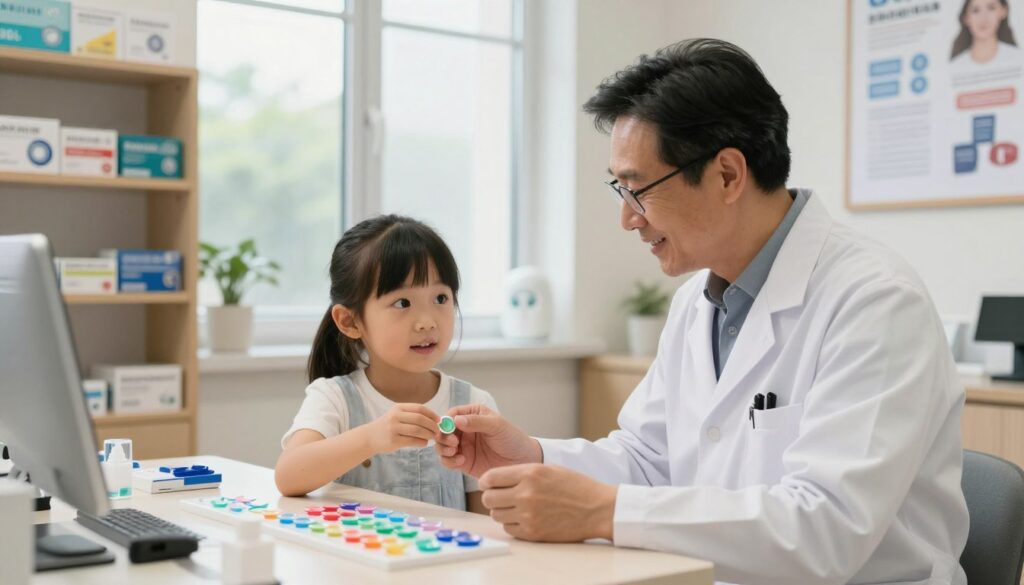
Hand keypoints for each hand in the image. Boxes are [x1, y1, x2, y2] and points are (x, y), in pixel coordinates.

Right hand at [365, 403, 439, 452]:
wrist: (369, 437)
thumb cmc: (387, 426)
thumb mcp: (397, 415)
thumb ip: (412, 415)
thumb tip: (434, 420)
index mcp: (398, 408)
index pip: (419, 408)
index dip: (432, 414)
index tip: (439, 420)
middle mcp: (395, 416)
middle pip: (420, 419)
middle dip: (432, 425)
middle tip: (438, 431)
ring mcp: (393, 428)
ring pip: (417, 430)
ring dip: (428, 434)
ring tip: (432, 437)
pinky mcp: (393, 440)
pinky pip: (412, 441)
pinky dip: (422, 442)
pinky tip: (424, 443)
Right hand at [434, 403, 541, 477]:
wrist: (523, 461)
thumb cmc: (513, 438)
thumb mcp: (497, 426)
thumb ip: (477, 421)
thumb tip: (456, 420)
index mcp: (473, 415)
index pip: (452, 414)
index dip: (446, 420)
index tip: (447, 428)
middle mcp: (465, 430)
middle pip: (443, 430)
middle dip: (442, 436)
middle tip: (453, 442)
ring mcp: (463, 446)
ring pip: (442, 446)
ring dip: (443, 448)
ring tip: (454, 451)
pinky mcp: (463, 462)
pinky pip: (448, 461)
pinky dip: (449, 461)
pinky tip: (461, 461)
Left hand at [480, 464, 616, 541]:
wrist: (597, 508)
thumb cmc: (575, 486)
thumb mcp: (548, 468)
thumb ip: (521, 472)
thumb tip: (495, 479)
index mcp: (530, 473)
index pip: (490, 478)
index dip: (486, 481)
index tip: (489, 484)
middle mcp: (526, 494)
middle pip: (488, 498)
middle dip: (491, 497)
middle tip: (501, 496)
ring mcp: (529, 515)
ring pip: (496, 515)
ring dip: (502, 511)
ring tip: (516, 507)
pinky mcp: (533, 532)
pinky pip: (509, 529)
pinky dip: (512, 524)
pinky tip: (525, 518)